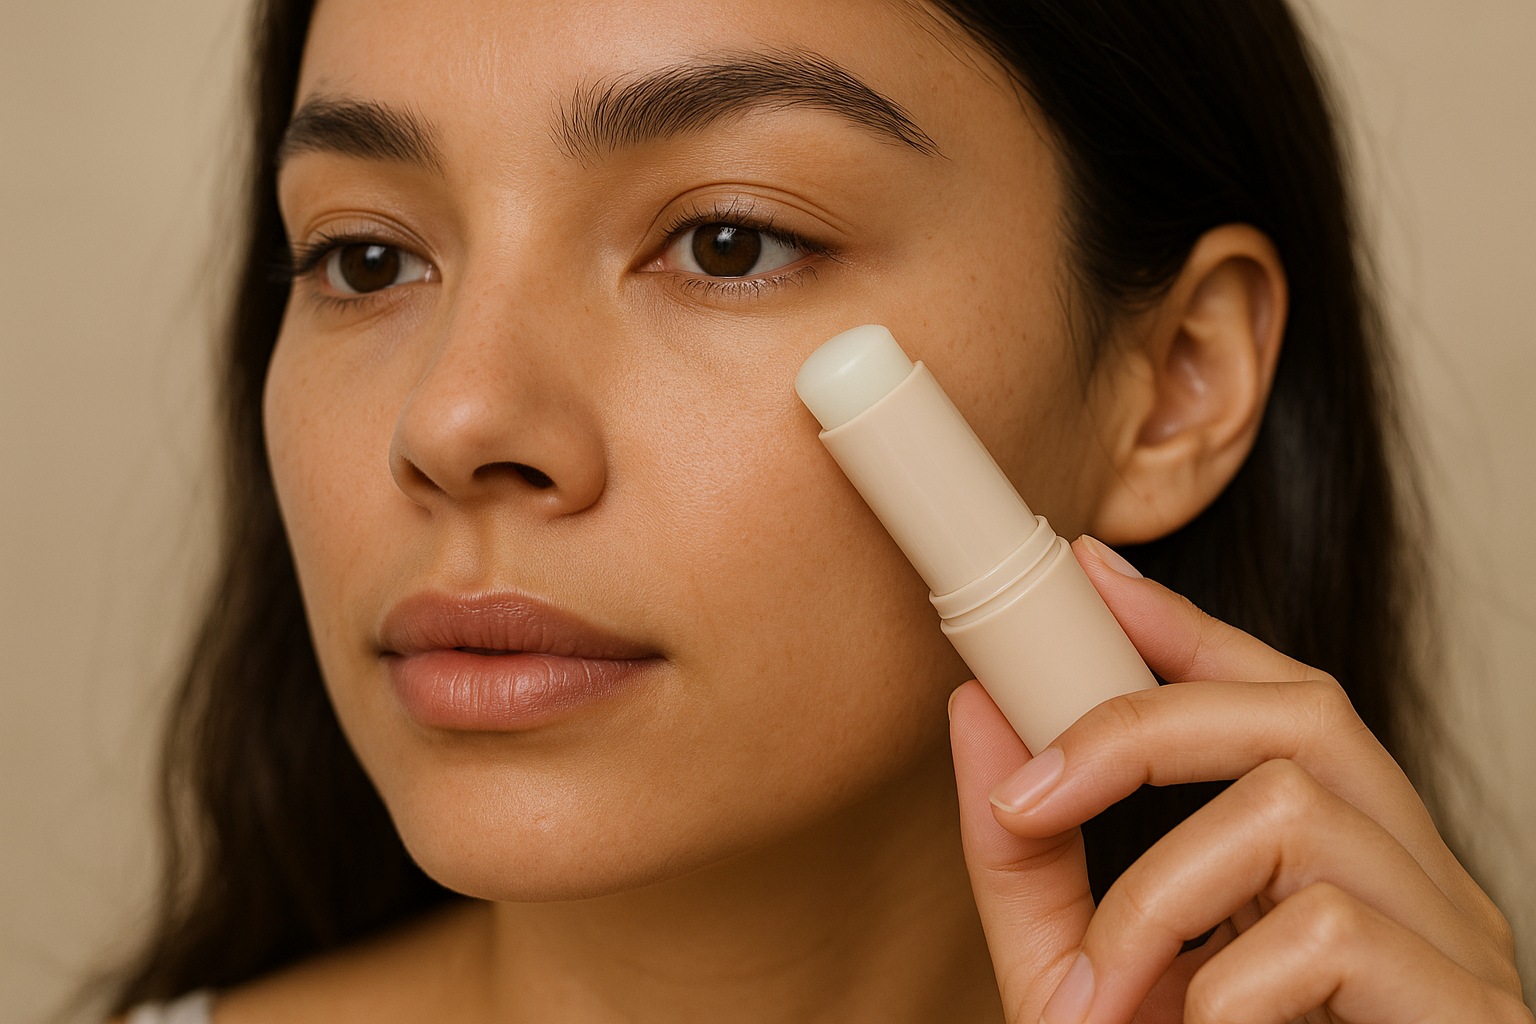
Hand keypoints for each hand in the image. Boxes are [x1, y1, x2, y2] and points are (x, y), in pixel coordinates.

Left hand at [949, 536, 1529, 1023]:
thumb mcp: (1084, 971)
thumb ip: (1029, 858)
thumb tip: (976, 713)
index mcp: (1336, 852)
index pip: (1275, 689)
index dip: (1182, 621)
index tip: (1085, 573)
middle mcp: (1409, 872)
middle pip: (1298, 707)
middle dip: (1135, 728)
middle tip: (1024, 803)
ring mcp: (1454, 940)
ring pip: (1299, 807)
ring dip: (1157, 894)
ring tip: (1105, 1003)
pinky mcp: (1466, 1013)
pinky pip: (1326, 935)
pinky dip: (1218, 985)